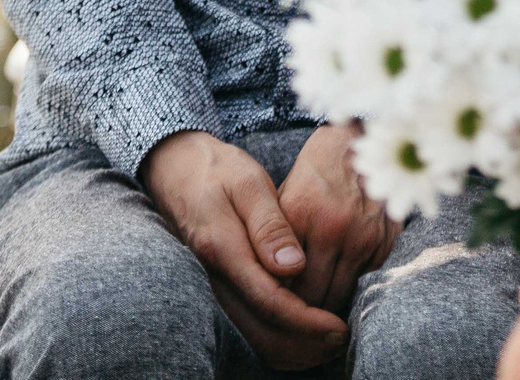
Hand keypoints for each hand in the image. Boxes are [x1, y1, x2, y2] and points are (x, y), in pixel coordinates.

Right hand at [140, 130, 349, 369]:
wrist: (176, 170)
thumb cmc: (218, 171)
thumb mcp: (248, 183)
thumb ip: (270, 225)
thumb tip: (294, 266)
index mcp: (225, 251)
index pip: (271, 302)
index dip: (307, 322)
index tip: (339, 328)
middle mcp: (216, 279)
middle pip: (262, 333)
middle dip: (306, 344)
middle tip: (342, 338)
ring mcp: (214, 288)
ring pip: (254, 338)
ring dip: (294, 348)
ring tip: (330, 341)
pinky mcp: (220, 290)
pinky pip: (248, 328)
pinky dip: (279, 339)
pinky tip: (305, 333)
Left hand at [275, 124, 401, 315]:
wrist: (361, 142)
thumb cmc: (315, 170)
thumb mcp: (284, 196)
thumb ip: (273, 238)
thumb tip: (262, 281)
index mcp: (302, 214)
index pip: (284, 280)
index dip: (275, 303)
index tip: (269, 315)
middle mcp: (334, 228)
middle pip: (312, 296)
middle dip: (299, 315)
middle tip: (288, 327)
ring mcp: (363, 237)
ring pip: (340, 296)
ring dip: (324, 312)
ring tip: (310, 323)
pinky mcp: (384, 242)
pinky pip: (363, 285)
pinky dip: (349, 295)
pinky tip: (336, 301)